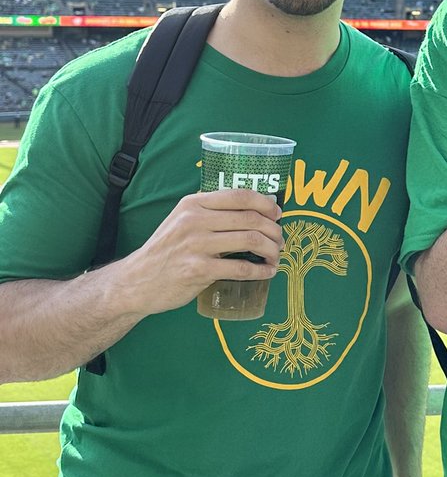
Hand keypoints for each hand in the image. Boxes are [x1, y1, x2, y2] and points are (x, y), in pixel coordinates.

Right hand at [118, 189, 283, 316]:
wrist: (136, 281)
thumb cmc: (166, 250)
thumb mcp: (181, 220)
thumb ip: (209, 211)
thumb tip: (251, 209)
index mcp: (193, 203)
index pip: (239, 195)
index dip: (265, 203)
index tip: (277, 213)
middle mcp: (195, 220)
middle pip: (250, 218)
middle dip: (273, 229)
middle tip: (280, 240)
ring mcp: (197, 245)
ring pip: (251, 240)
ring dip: (271, 249)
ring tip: (275, 256)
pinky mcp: (199, 270)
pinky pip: (241, 268)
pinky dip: (260, 271)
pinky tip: (267, 272)